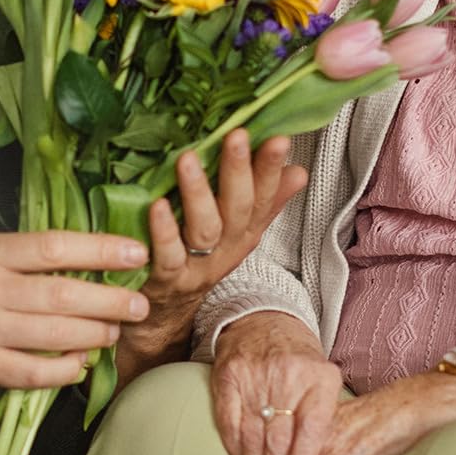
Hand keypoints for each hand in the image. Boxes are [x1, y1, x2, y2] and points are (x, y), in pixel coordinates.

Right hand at [0, 230, 150, 395]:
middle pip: (64, 293)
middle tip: (140, 304)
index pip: (54, 247)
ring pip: (55, 332)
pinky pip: (34, 371)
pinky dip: (63, 368)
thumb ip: (14, 258)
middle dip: (111, 299)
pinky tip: (79, 363)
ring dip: (95, 333)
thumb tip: (78, 258)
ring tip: (115, 331)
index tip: (135, 253)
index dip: (101, 250)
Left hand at [117, 131, 306, 378]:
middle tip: (236, 136)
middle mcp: (225, 250)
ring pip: (204, 231)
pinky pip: (167, 256)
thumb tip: (299, 172)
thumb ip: (266, 202)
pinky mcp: (164, 280)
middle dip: (239, 172)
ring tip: (188, 159)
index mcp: (243, 234)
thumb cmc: (198, 261)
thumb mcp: (237, 233)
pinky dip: (163, 232)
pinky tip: (157, 205)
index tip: (278, 139)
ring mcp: (196, 267)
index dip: (271, 170)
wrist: (163, 318)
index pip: (263, 197)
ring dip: (198, 193)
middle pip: (237, 210)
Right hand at [210, 311, 341, 454]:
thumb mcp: (324, 382)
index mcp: (319, 377)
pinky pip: (229, 422)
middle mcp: (287, 374)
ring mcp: (254, 375)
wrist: (265, 320)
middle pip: (280, 438)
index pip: (311, 427)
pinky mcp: (227, 376)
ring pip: (253, 435)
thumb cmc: (300, 363)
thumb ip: (324, 420)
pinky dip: (236, 450)